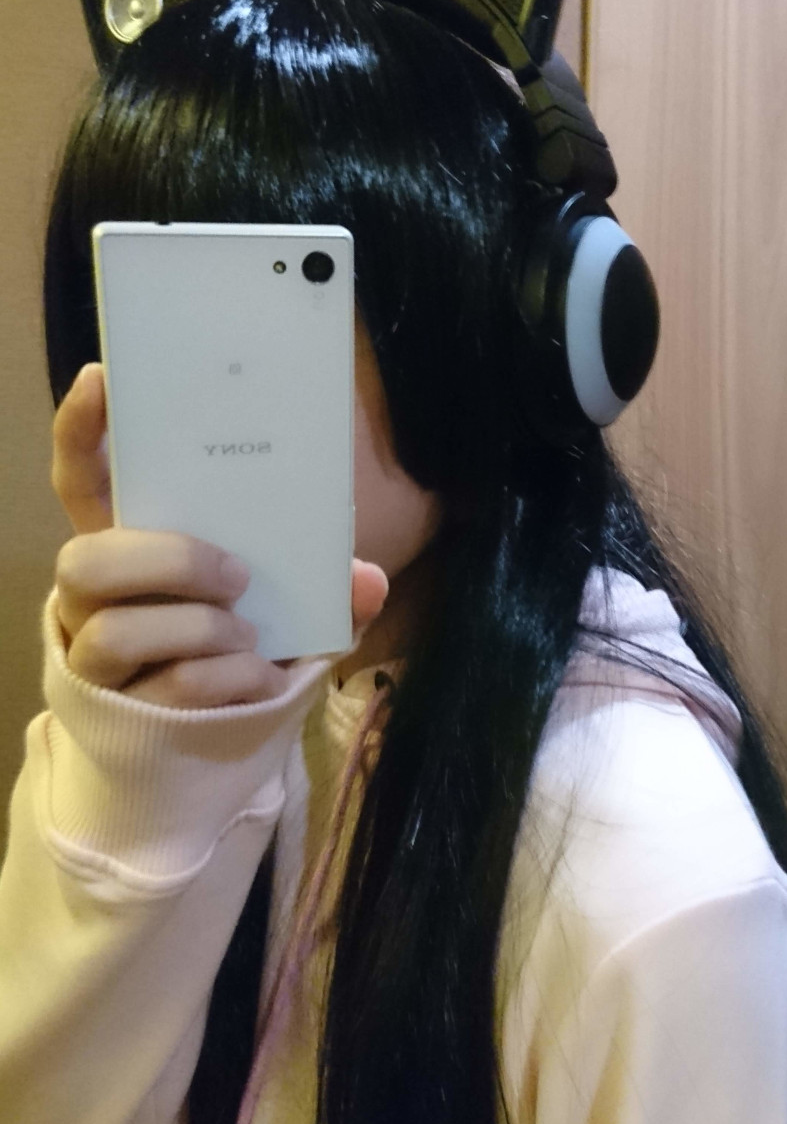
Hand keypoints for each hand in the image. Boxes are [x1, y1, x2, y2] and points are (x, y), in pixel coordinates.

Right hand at [50, 362, 387, 706]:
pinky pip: (169, 688)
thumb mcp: (280, 600)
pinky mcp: (120, 716)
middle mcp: (94, 599)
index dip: (82, 430)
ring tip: (248, 632)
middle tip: (236, 574)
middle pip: (83, 562)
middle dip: (166, 562)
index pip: (81, 480)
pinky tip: (262, 678)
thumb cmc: (237, 642)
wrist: (213, 743)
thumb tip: (368, 580)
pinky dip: (228, 679)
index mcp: (128, 544)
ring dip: (199, 629)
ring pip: (115, 632)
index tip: (103, 380)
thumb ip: (320, 579)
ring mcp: (96, 660)